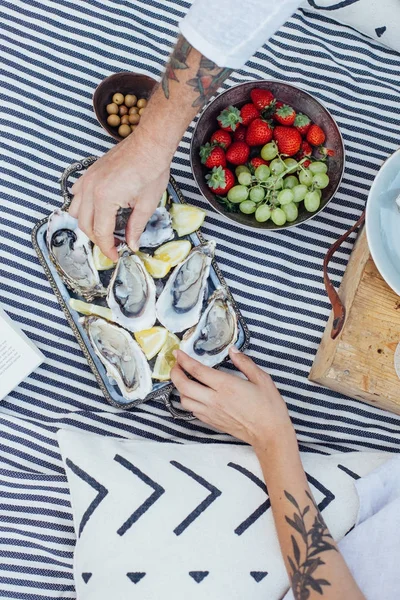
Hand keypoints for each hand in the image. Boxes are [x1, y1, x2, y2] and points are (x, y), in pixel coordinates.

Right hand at [69, 125, 172, 260]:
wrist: (150, 144)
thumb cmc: (152, 170)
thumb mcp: (147, 204)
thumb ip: (135, 226)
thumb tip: (132, 244)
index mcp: (105, 199)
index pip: (102, 232)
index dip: (108, 248)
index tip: (116, 256)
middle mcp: (91, 190)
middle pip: (85, 225)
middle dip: (98, 239)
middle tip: (113, 246)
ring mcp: (87, 180)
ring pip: (76, 211)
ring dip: (87, 224)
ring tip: (104, 230)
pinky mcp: (89, 173)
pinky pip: (77, 194)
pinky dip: (82, 205)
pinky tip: (96, 209)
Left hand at [170, 348, 294, 449]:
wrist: (269, 434)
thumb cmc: (268, 407)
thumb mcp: (261, 379)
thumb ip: (245, 362)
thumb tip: (232, 350)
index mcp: (225, 385)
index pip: (196, 370)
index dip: (184, 360)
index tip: (178, 353)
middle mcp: (214, 399)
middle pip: (183, 386)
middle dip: (175, 373)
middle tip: (176, 364)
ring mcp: (211, 412)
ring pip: (185, 400)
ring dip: (180, 388)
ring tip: (184, 379)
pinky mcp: (212, 422)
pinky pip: (193, 411)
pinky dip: (189, 400)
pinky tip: (195, 394)